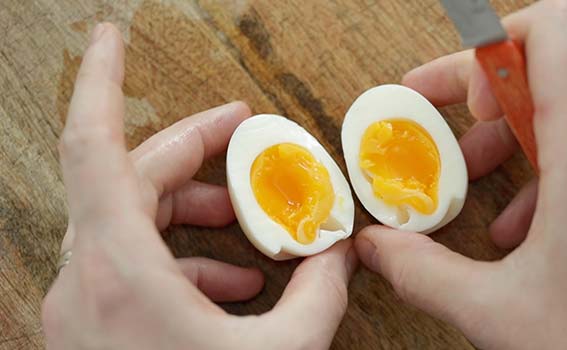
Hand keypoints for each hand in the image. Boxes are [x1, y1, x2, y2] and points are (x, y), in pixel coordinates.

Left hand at [43, 23, 356, 349]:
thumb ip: (317, 297)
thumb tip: (339, 256)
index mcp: (118, 272)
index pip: (95, 146)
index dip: (102, 82)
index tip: (110, 35)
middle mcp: (86, 279)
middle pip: (133, 177)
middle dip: (194, 149)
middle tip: (246, 131)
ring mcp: (84, 304)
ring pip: (132, 219)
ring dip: (194, 208)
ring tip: (250, 221)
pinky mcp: (96, 324)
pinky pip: (134, 264)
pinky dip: (183, 257)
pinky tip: (230, 280)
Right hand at [355, 1, 566, 347]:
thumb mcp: (498, 312)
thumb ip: (422, 271)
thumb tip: (375, 247)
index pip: (548, 31)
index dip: (489, 48)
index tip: (459, 101)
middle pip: (548, 68)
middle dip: (483, 100)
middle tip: (444, 134)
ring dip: (513, 134)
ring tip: (475, 180)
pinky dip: (550, 162)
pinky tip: (524, 223)